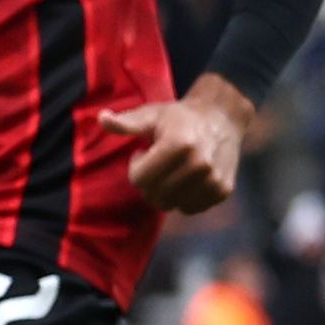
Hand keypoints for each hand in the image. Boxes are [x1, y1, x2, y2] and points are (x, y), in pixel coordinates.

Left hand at [105, 80, 255, 215]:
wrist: (222, 119)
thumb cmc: (178, 117)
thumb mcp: (150, 115)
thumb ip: (125, 122)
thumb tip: (101, 118)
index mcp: (179, 144)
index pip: (140, 179)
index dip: (136, 167)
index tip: (144, 152)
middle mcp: (200, 164)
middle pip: (154, 195)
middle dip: (149, 181)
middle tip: (158, 162)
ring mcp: (214, 179)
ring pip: (172, 205)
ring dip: (166, 191)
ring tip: (173, 169)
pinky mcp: (223, 190)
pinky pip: (190, 209)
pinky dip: (183, 198)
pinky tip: (187, 178)